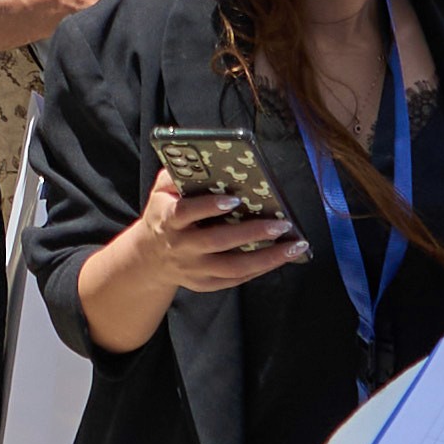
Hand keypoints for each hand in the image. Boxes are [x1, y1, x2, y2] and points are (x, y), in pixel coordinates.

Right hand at [139, 167, 306, 294]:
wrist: (150, 258)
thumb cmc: (162, 215)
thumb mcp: (160, 192)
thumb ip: (175, 175)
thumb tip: (199, 160)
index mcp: (168, 220)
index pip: (186, 213)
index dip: (209, 206)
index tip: (234, 199)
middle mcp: (181, 247)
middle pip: (217, 242)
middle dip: (252, 233)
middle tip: (281, 224)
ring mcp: (194, 269)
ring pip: (233, 268)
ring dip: (267, 258)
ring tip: (294, 246)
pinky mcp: (205, 283)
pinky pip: (236, 280)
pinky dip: (260, 270)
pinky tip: (280, 259)